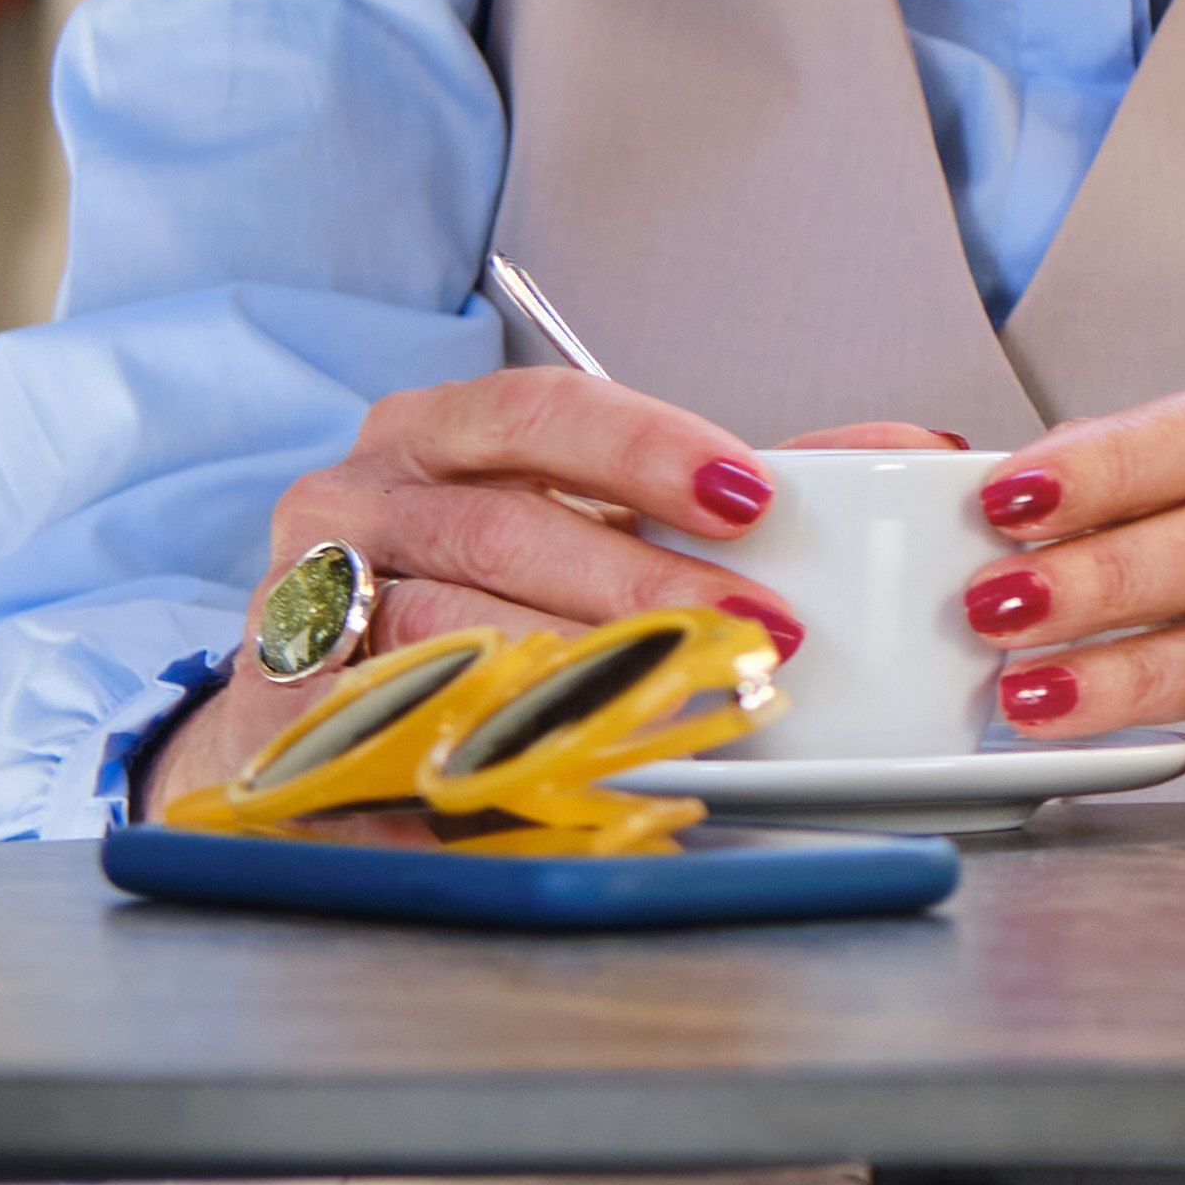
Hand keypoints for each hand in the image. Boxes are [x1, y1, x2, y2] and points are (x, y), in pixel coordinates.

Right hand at [145, 368, 818, 816]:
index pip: (539, 411)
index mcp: (435, 433)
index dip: (645, 450)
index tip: (751, 497)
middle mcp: (359, 500)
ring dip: (579, 673)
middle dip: (642, 584)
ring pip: (447, 632)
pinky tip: (561, 773)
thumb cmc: (474, 591)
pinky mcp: (280, 711)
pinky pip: (388, 734)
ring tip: (685, 705)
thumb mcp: (589, 523)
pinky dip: (479, 755)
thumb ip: (725, 496)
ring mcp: (308, 607)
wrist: (310, 702)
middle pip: (503, 527)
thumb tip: (905, 451)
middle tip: (758, 632)